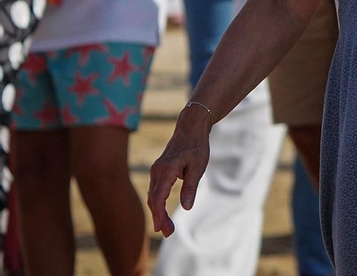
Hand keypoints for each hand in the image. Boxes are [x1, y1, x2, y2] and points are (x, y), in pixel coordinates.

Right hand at [147, 104, 212, 235]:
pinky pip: (155, 190)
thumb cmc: (197, 147)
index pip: (159, 196)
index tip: (160, 228)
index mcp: (166, 170)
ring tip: (167, 228)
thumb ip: (190, 187)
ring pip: (153, 196)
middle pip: (154, 199)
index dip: (158, 214)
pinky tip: (162, 213)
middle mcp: (157, 171)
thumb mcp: (198, 166)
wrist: (190, 128)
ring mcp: (156, 171)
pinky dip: (157, 203)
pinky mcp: (158, 171)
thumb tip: (186, 207)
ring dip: (158, 212)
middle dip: (159, 217)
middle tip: (168, 233)